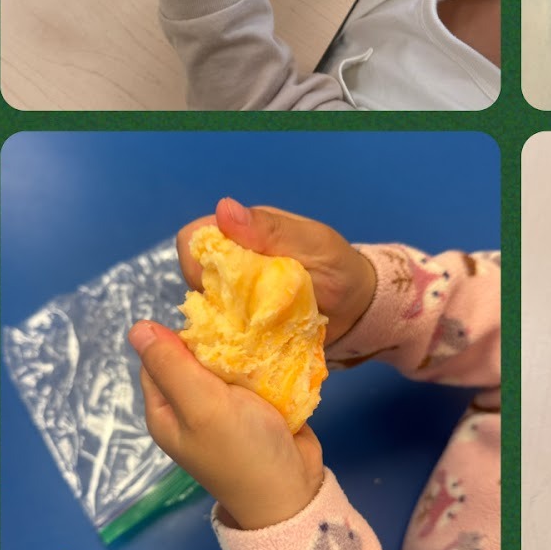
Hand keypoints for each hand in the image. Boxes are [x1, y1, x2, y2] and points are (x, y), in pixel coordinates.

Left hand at [128, 318, 322, 529]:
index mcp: (166, 409)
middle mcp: (191, 405)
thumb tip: (136, 327)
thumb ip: (172, 365)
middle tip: (245, 321)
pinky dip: (266, 356)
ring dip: (246, 344)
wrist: (290, 489)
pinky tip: (280, 344)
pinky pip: (255, 369)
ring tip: (266, 327)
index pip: (160, 355)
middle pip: (196, 353)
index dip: (182, 332)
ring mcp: (225, 405)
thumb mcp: (201, 406)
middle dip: (219, 334)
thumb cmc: (241, 450)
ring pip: (229, 358)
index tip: (214, 318)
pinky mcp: (256, 403)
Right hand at [177, 197, 376, 344]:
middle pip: (193, 276)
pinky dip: (228, 340)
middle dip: (210, 293)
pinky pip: (217, 334)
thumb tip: (224, 207)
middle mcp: (232, 263)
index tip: (222, 278)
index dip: (198, 258)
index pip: (194, 238)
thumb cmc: (338, 266)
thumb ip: (271, 229)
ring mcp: (233, 297)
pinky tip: (252, 342)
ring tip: (255, 325)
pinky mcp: (239, 327)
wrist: (357, 309)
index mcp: (245, 233)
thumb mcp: (313, 243)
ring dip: (220, 320)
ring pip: (201, 308)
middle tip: (247, 306)